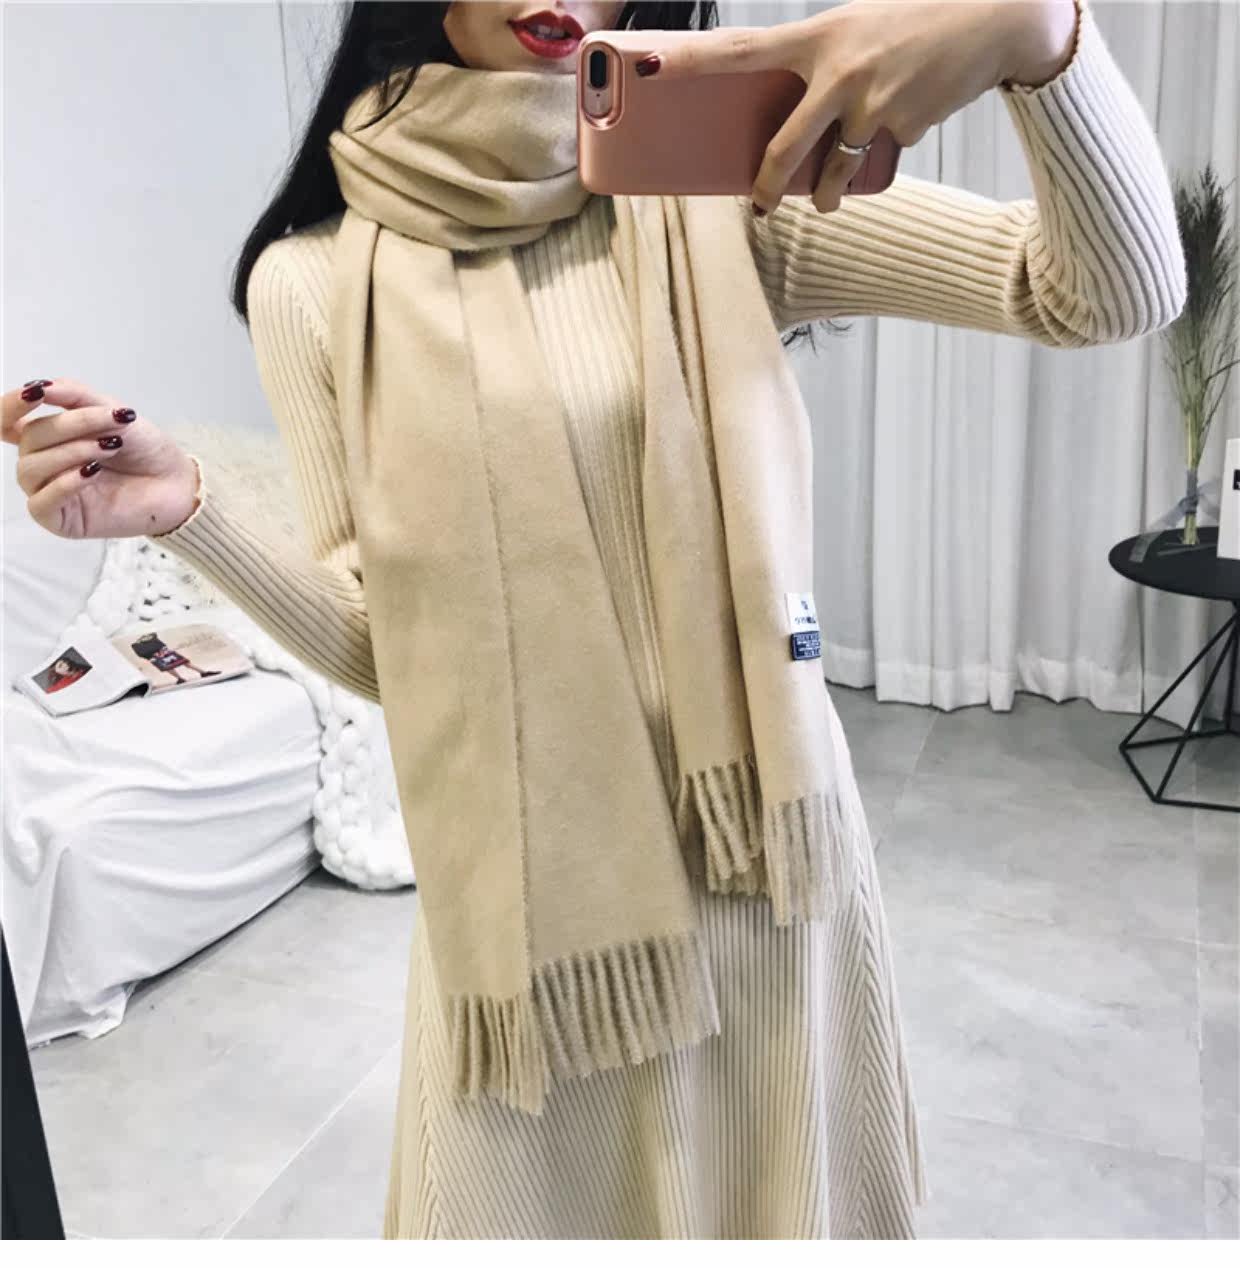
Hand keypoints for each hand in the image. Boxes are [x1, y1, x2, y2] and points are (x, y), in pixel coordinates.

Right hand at [3, 378, 199, 539]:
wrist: (177, 482)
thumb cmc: (145, 448)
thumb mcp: (112, 411)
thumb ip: (75, 397)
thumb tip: (39, 386)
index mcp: (49, 437)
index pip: (7, 423)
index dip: (10, 407)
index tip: (35, 393)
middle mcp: (43, 464)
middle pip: (29, 439)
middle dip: (70, 426)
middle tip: (111, 425)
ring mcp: (49, 493)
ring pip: (31, 468)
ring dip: (71, 452)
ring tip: (109, 447)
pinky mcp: (61, 520)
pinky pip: (41, 502)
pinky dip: (65, 484)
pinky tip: (92, 473)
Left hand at [639, 0, 1078, 214]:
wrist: (996, 18)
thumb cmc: (913, 23)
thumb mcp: (855, 30)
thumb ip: (816, 67)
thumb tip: (786, 125)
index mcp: (818, 35)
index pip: (739, 50)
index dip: (689, 61)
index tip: (646, 67)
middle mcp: (839, 71)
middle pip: (783, 148)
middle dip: (767, 186)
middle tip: (758, 206)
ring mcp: (872, 103)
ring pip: (833, 172)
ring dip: (828, 193)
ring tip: (827, 198)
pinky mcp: (903, 128)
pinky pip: (880, 155)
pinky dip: (887, 146)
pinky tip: (913, 112)